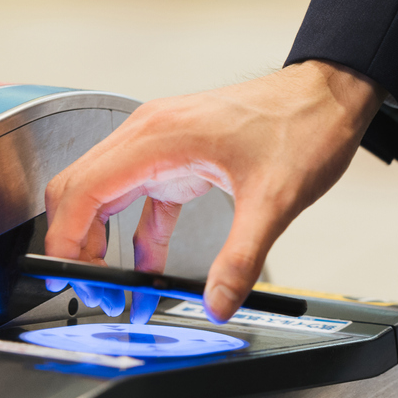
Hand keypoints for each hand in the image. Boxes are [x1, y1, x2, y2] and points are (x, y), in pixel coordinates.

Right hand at [43, 60, 383, 322]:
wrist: (329, 95)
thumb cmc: (302, 127)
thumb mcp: (275, 201)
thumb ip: (240, 258)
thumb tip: (217, 303)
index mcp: (157, 137)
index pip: (82, 192)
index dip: (67, 242)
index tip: (73, 280)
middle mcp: (147, 135)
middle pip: (79, 192)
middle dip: (76, 247)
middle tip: (94, 294)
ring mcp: (159, 144)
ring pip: (102, 195)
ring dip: (100, 242)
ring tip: (116, 290)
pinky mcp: (177, 157)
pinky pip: (139, 201)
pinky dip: (135, 236)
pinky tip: (148, 270)